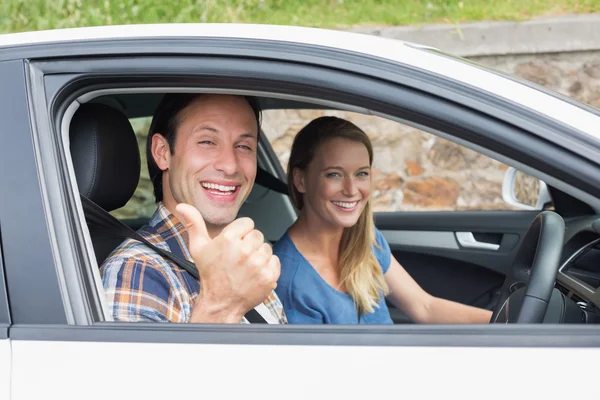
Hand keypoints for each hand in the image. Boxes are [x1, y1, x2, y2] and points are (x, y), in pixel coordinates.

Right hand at [176, 203, 279, 322]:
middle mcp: (244, 250)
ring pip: (267, 248)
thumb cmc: (210, 275)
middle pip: (258, 235)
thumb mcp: (198, 247)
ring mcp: (258, 264)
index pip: (248, 223)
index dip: (241, 233)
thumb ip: (194, 223)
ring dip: (259, 255)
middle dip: (250, 244)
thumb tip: (183, 206)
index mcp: (229, 239)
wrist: (220, 302)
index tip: (235, 244)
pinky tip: (255, 273)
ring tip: (246, 266)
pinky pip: (275, 261)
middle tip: (239, 257)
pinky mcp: (268, 275)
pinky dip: (268, 267)